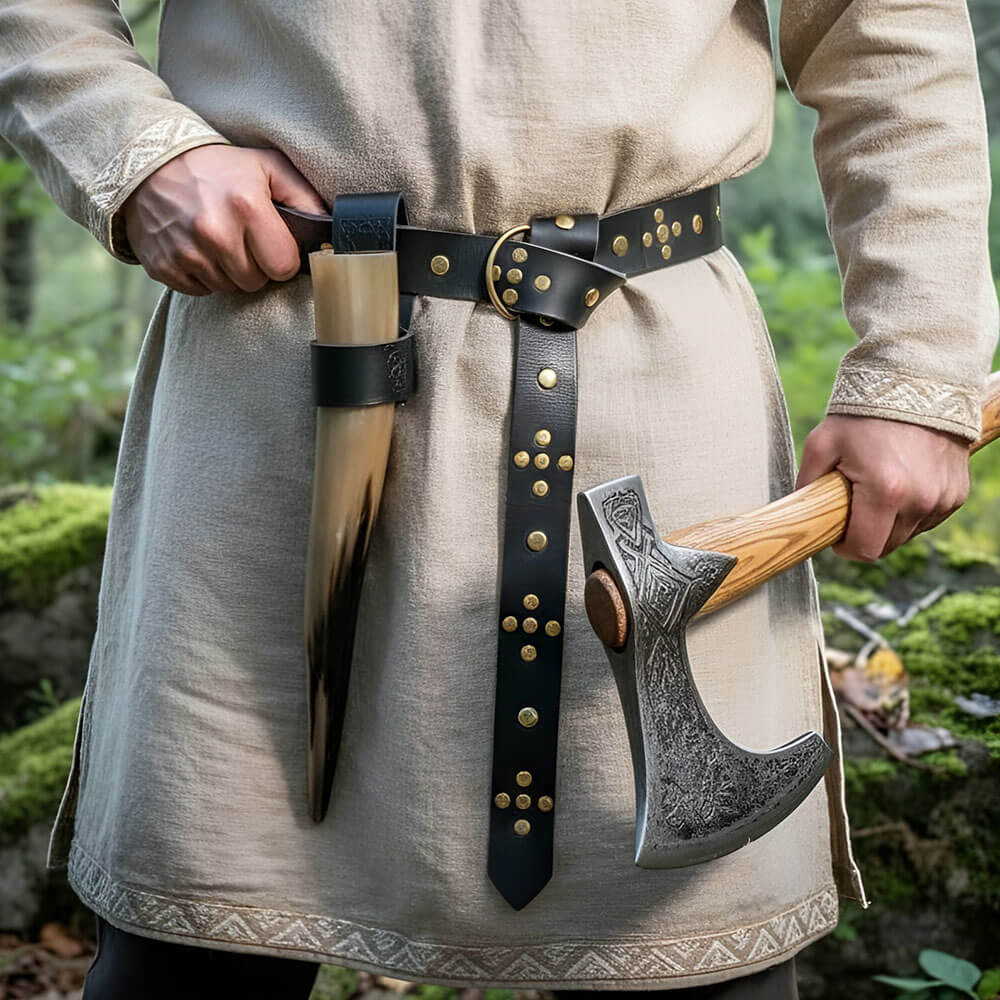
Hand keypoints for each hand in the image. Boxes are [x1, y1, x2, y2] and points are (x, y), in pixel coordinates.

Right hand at [122, 144, 326, 295]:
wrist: (148, 163)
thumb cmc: (217, 168)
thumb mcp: (265, 167)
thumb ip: (303, 197)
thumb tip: (328, 230)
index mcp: (247, 207)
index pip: (283, 267)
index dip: (281, 259)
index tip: (271, 245)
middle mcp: (215, 232)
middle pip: (255, 282)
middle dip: (255, 266)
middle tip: (242, 240)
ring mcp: (187, 252)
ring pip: (228, 288)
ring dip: (228, 271)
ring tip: (218, 241)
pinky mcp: (164, 267)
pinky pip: (200, 291)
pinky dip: (203, 276)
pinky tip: (197, 248)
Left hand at [795, 415, 969, 560]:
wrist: (915, 384)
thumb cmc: (862, 414)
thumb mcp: (821, 445)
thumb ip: (807, 485)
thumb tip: (801, 516)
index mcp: (885, 492)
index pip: (864, 550)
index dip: (845, 546)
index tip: (837, 531)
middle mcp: (920, 500)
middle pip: (886, 547)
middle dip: (866, 533)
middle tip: (854, 504)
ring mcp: (943, 498)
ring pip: (907, 534)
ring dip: (889, 522)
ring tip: (878, 486)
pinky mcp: (958, 493)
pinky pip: (927, 518)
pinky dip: (911, 509)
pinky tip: (901, 482)